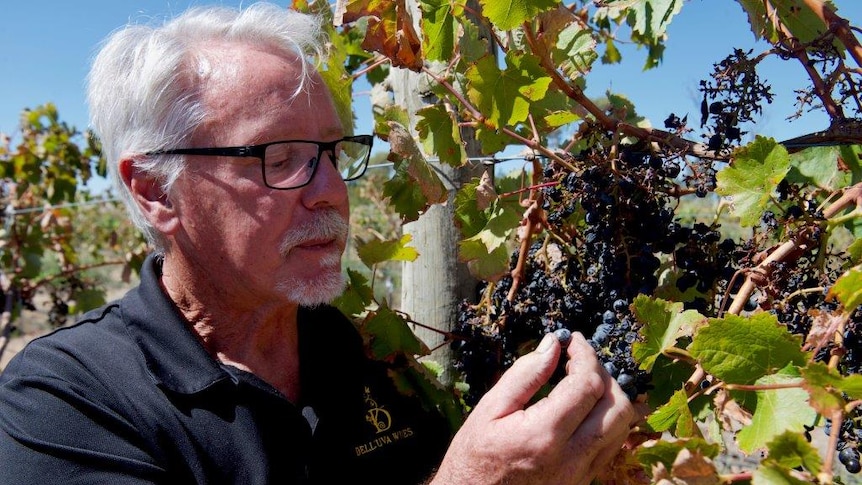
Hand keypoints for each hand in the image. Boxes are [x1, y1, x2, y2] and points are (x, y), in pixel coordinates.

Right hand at [431, 332, 636, 484]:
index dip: (585, 354)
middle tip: (579, 361)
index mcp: (544, 435)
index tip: (572, 340)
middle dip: (603, 374)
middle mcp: (571, 458)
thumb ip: (525, 375)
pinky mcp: (583, 483)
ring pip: (621, 427)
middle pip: (617, 406)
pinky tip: (582, 409)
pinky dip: (605, 420)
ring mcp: (580, 475)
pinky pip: (611, 445)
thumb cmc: (473, 457)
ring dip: (609, 398)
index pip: (587, 385)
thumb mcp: (489, 409)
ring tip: (582, 382)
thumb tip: (553, 344)